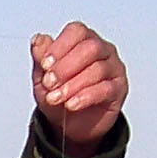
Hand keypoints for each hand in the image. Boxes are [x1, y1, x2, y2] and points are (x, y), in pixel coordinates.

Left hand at [31, 22, 126, 157]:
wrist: (71, 126)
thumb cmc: (60, 96)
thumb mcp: (43, 78)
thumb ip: (41, 58)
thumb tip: (38, 40)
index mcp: (83, 41)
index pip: (77, 31)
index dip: (60, 47)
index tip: (44, 65)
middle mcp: (102, 50)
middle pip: (90, 48)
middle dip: (66, 67)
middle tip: (49, 83)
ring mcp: (113, 68)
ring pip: (98, 69)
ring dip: (72, 85)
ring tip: (55, 98)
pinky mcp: (119, 89)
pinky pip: (106, 89)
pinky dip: (85, 97)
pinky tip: (71, 104)